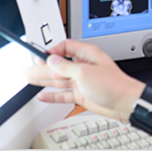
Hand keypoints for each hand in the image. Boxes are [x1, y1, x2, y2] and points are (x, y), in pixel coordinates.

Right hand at [23, 39, 143, 121]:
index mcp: (87, 54)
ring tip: (28, 78)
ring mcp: (82, 81)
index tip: (40, 56)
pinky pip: (63, 93)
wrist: (125, 103)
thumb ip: (65, 67)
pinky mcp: (82, 94)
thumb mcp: (84, 72)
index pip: (65, 47)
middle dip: (41, 66)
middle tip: (26, 68)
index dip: (51, 51)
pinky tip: (42, 95)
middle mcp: (83, 66)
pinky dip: (52, 95)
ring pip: (58, 79)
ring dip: (43, 79)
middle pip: (58, 64)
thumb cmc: (113, 84)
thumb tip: (51, 60)